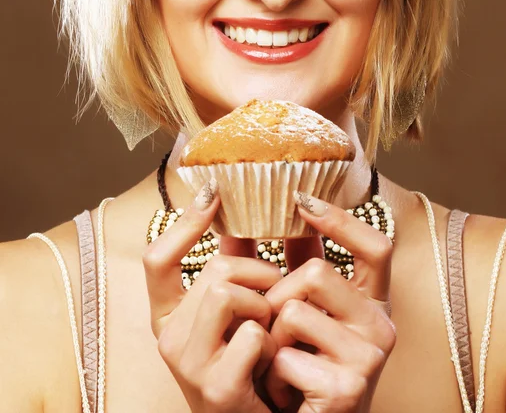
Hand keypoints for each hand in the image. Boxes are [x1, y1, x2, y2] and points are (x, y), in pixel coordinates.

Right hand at [142, 178, 283, 412]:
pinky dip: (272, 338)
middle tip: (272, 297)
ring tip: (269, 328)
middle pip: (215, 269)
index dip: (184, 224)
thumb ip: (234, 262)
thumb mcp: (237, 308)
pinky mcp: (214, 387)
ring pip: (226, 291)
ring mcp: (186, 363)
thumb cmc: (250, 359)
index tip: (212, 192)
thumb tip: (237, 206)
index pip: (157, 259)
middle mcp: (167, 337)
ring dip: (262, 303)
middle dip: (257, 274)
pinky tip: (272, 359)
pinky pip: (252, 332)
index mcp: (167, 315)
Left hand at [262, 192, 396, 412]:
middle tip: (272, 326)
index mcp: (371, 301)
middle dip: (276, 296)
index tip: (301, 200)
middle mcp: (380, 323)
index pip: (377, 247)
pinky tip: (283, 390)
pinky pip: (286, 355)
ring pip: (295, 310)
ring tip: (279, 361)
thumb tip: (246, 222)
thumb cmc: (300, 365)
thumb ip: (287, 268)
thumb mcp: (298, 312)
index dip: (343, 221)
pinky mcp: (350, 388)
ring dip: (271, 336)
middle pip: (317, 272)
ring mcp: (370, 356)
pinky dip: (272, 372)